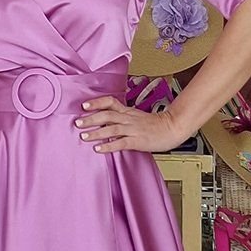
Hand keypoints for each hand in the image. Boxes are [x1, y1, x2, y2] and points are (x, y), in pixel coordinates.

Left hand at [74, 97, 191, 153]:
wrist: (172, 128)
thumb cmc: (155, 125)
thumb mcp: (136, 116)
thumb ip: (122, 117)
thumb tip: (105, 120)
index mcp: (127, 111)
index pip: (110, 102)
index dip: (96, 102)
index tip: (84, 105)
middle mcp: (128, 118)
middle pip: (107, 114)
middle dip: (91, 118)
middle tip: (77, 122)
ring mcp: (133, 129)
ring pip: (111, 128)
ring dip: (96, 132)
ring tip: (83, 136)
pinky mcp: (137, 141)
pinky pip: (120, 143)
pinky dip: (108, 146)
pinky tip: (98, 149)